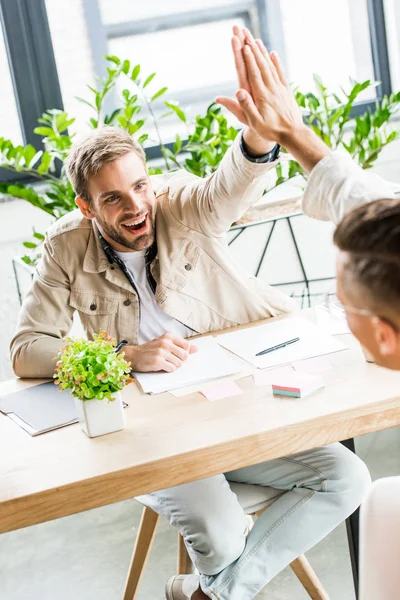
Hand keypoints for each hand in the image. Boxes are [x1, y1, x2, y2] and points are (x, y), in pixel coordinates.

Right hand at [124, 333, 197, 372]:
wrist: (134, 355)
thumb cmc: (150, 350)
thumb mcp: (164, 343)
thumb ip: (180, 345)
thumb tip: (196, 349)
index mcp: (168, 337)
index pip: (187, 345)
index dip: (185, 353)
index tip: (178, 355)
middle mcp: (165, 343)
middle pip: (185, 356)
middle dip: (179, 360)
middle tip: (170, 360)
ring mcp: (162, 352)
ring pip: (179, 364)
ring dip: (173, 366)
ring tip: (164, 363)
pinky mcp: (158, 361)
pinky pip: (172, 369)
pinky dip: (168, 369)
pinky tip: (161, 366)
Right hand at [218, 27, 303, 145]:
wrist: (292, 134)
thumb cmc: (271, 130)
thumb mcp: (254, 122)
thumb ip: (246, 106)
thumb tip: (238, 91)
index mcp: (262, 96)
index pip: (254, 73)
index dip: (249, 59)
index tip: (243, 45)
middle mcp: (271, 88)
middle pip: (261, 65)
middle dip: (253, 50)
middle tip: (247, 37)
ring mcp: (280, 88)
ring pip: (270, 67)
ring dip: (263, 53)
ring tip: (256, 40)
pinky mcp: (286, 91)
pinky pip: (280, 73)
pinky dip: (276, 62)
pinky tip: (273, 54)